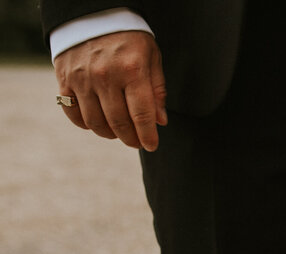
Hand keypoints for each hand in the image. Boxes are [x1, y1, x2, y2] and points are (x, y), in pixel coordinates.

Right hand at [54, 31, 166, 150]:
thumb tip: (160, 121)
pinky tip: (97, 122)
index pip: (142, 114)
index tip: (152, 146)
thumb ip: (157, 90)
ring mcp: (82, 78)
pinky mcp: (64, 78)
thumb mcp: (151, 57)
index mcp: (132, 70)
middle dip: (131, 139)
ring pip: (95, 122)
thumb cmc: (129, 38)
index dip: (148, 136)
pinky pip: (72, 112)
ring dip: (109, 134)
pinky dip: (85, 124)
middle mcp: (105, 76)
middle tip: (137, 142)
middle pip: (119, 123)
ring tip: (119, 132)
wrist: (93, 14)